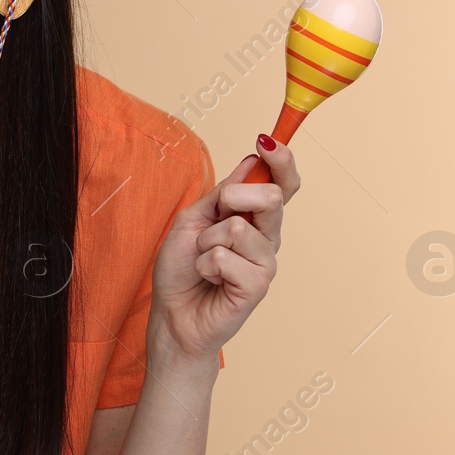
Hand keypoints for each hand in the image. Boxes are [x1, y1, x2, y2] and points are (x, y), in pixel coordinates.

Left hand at [146, 135, 298, 366]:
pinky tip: (209, 279)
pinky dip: (206, 263)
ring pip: (238, 227)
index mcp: (255, 217)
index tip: (269, 141)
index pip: (282, 184)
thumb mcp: (194, 218)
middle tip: (214, 218)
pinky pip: (226, 255)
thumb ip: (224, 192)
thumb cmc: (182, 266)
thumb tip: (253, 161)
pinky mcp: (258, 285)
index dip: (282, 161)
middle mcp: (268, 236)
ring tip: (205, 259)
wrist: (173, 313)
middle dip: (235, 197)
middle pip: (272, 197)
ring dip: (207, 241)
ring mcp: (266, 261)